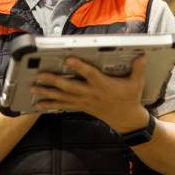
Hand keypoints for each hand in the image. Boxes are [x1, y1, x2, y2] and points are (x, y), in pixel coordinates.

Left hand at [30, 55, 148, 132]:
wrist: (126, 119)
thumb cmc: (130, 98)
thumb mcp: (137, 83)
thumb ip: (138, 69)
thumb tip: (141, 55)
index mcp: (103, 85)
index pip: (89, 74)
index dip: (79, 67)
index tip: (67, 59)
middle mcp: (91, 94)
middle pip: (70, 87)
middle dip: (54, 81)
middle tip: (40, 75)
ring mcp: (85, 102)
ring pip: (63, 97)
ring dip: (47, 93)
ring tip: (33, 88)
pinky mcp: (81, 107)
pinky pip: (63, 106)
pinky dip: (50, 105)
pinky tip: (38, 104)